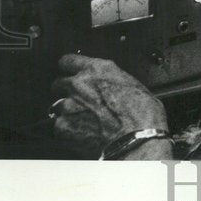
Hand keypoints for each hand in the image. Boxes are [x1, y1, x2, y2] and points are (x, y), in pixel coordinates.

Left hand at [51, 54, 169, 158]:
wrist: (137, 139)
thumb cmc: (142, 113)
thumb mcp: (132, 84)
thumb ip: (113, 80)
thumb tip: (111, 85)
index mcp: (98, 69)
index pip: (67, 60)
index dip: (69, 69)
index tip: (71, 74)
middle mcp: (79, 84)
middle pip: (59, 83)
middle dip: (67, 92)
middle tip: (81, 102)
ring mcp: (68, 106)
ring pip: (58, 107)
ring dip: (68, 113)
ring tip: (85, 122)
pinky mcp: (63, 127)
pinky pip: (59, 127)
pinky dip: (68, 131)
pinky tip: (82, 135)